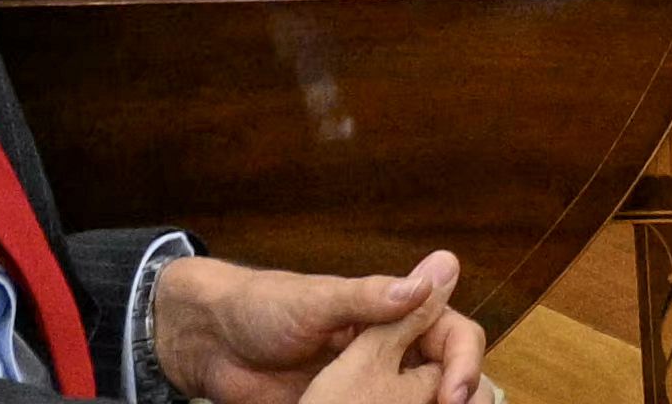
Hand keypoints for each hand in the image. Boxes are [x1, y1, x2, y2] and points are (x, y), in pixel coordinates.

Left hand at [147, 252, 470, 403]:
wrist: (208, 345)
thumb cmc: (261, 307)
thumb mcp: (316, 300)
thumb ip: (370, 296)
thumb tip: (428, 280)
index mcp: (389, 313)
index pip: (450, 332)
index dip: (463, 360)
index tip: (455, 392)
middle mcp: (386, 350)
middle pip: (443, 373)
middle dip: (456, 396)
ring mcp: (364, 386)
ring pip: (415, 403)